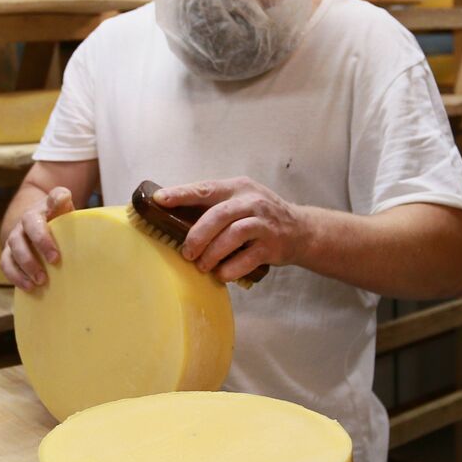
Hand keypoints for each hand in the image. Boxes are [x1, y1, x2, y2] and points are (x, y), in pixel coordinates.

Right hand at [1, 186, 74, 290]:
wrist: (38, 228)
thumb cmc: (59, 225)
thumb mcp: (67, 216)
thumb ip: (68, 209)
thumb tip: (65, 198)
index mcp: (46, 208)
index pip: (52, 198)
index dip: (57, 200)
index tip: (63, 202)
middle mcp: (27, 219)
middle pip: (29, 225)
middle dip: (41, 242)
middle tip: (55, 259)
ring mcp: (16, 235)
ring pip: (15, 246)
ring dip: (27, 263)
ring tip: (41, 280)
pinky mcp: (8, 252)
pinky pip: (6, 263)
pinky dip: (15, 276)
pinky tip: (29, 287)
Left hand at [154, 177, 310, 283]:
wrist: (301, 230)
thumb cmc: (259, 216)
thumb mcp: (240, 201)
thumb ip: (214, 205)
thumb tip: (172, 215)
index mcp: (237, 188)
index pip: (205, 188)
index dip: (181, 194)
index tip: (159, 200)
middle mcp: (252, 202)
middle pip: (218, 215)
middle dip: (197, 235)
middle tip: (186, 252)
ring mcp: (264, 224)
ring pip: (233, 235)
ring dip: (212, 253)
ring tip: (201, 265)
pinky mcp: (273, 246)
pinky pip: (248, 258)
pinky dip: (230, 269)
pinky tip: (221, 274)